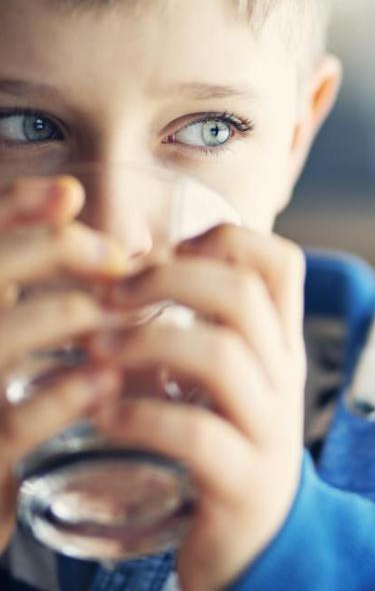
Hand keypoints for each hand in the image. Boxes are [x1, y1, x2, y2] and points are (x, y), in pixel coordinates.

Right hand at [0, 176, 128, 551]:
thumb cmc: (4, 398)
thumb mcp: (10, 325)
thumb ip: (26, 269)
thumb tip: (68, 195)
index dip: (11, 208)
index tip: (69, 194)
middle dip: (49, 252)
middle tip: (114, 256)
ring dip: (67, 315)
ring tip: (120, 313)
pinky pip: (14, 424)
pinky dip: (62, 396)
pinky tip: (104, 379)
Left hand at [92, 224, 306, 589]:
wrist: (265, 534)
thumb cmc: (233, 439)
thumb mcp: (231, 376)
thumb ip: (202, 326)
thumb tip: (133, 273)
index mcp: (281, 342)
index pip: (283, 263)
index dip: (227, 239)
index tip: (172, 251)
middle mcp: (284, 374)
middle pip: (244, 296)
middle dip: (169, 279)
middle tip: (115, 294)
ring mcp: (269, 427)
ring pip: (223, 357)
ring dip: (148, 342)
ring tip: (100, 352)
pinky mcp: (244, 479)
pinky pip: (198, 435)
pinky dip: (142, 416)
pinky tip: (108, 414)